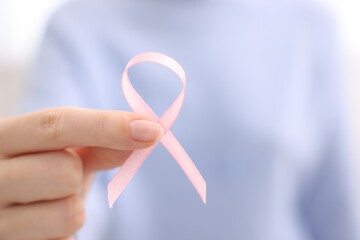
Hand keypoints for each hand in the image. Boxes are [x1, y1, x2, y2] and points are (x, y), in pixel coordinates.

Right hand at [0, 107, 162, 239]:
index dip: (108, 126)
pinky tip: (44, 226)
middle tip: (63, 177)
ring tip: (52, 204)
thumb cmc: (42, 170)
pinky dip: (65, 233)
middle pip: (65, 171)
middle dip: (78, 174)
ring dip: (75, 208)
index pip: (55, 124)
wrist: (7, 206)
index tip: (152, 130)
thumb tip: (147, 132)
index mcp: (4, 137)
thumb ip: (101, 141)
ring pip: (69, 213)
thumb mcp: (65, 151)